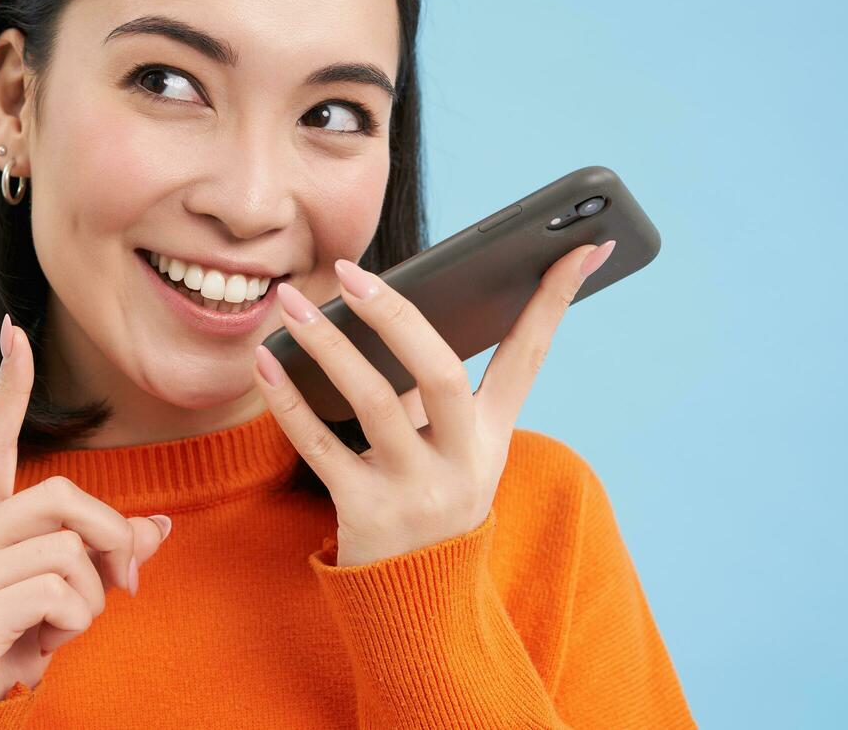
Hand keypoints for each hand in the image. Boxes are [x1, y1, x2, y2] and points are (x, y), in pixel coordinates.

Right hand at [0, 315, 173, 704]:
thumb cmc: (3, 650)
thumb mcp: (54, 598)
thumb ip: (99, 558)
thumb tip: (160, 528)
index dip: (11, 390)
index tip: (16, 332)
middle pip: (62, 496)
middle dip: (110, 534)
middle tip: (126, 583)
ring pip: (68, 550)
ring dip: (92, 596)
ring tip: (65, 628)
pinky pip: (59, 593)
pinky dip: (76, 623)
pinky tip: (47, 647)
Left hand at [253, 241, 615, 566]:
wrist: (417, 604)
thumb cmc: (430, 497)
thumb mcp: (458, 449)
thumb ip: (439, 388)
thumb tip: (394, 302)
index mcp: (493, 434)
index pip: (529, 355)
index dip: (555, 300)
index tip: (581, 243)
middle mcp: (464, 461)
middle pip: (439, 373)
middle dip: (397, 316)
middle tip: (350, 271)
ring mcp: (416, 491)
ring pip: (372, 403)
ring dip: (328, 345)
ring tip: (292, 303)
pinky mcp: (366, 514)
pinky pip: (319, 446)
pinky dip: (288, 399)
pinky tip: (267, 360)